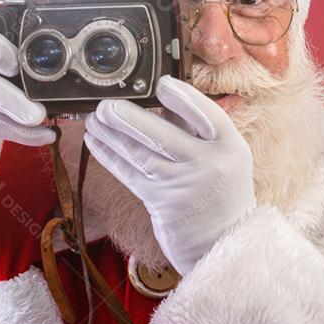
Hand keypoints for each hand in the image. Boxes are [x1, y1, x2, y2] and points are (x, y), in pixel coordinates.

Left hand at [83, 75, 256, 274]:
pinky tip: (94, 142)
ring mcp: (183, 185)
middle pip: (164, 136)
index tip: (160, 83)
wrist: (223, 240)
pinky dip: (110, 156)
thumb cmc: (221, 189)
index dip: (183, 97)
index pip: (207, 115)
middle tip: (106, 105)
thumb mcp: (222, 155)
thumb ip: (195, 128)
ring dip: (112, 135)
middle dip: (130, 119)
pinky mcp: (161, 203)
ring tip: (93, 119)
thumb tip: (162, 96)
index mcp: (231, 146)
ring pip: (141, 155)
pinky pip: (130, 174)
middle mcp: (209, 165)